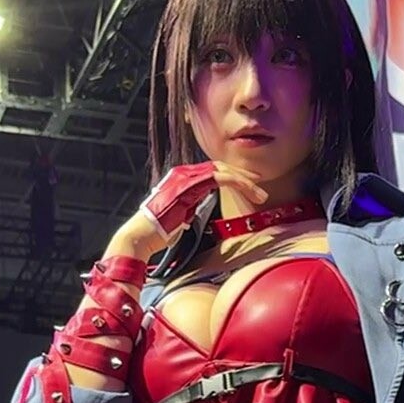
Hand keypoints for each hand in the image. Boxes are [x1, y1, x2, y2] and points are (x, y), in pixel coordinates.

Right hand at [141, 161, 266, 244]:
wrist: (143, 235)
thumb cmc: (160, 231)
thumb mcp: (180, 215)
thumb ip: (192, 207)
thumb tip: (199, 210)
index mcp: (182, 178)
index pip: (213, 171)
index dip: (233, 176)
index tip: (248, 186)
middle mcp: (184, 173)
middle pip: (220, 167)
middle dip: (242, 175)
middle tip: (259, 185)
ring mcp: (186, 177)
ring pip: (223, 171)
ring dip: (244, 181)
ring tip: (260, 193)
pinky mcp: (190, 185)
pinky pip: (219, 179)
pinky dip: (237, 182)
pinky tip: (248, 189)